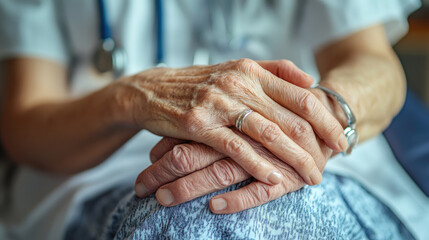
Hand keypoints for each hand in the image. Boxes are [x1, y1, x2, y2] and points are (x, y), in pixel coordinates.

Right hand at [135, 86, 344, 212]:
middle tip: (331, 163)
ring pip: (268, 133)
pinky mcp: (200, 125)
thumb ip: (274, 71)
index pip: (301, 95)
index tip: (340, 136)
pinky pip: (236, 148)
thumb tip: (310, 80)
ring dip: (294, 158)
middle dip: (316, 144)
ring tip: (312, 176)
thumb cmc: (200, 84)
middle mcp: (239, 84)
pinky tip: (276, 178)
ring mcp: (219, 104)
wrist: (153, 90)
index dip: (326, 118)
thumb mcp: (237, 69)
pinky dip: (259, 165)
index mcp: (252, 70)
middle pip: (291, 117)